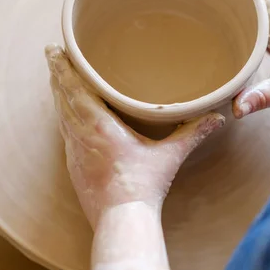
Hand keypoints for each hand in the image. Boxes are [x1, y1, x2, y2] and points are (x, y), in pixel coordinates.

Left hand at [45, 45, 224, 226]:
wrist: (121, 220)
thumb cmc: (144, 186)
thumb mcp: (170, 156)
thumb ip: (193, 133)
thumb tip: (217, 118)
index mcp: (100, 126)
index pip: (75, 89)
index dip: (63, 67)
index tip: (54, 49)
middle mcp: (81, 135)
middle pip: (62, 98)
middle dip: (57, 75)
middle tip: (52, 55)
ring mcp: (74, 152)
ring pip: (61, 115)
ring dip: (58, 95)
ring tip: (56, 79)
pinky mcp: (73, 167)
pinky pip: (64, 134)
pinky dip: (63, 118)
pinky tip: (66, 117)